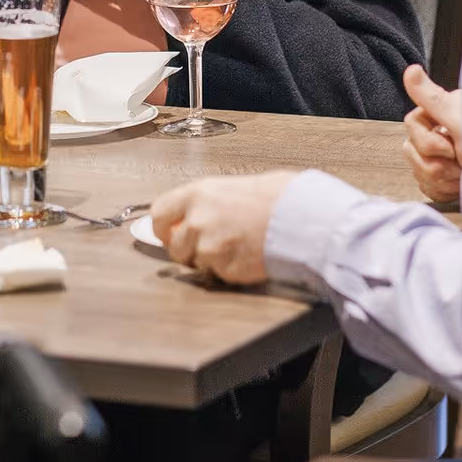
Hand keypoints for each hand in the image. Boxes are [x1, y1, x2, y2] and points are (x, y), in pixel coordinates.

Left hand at [151, 172, 297, 284]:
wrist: (302, 217)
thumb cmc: (277, 197)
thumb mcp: (233, 187)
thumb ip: (207, 202)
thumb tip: (190, 214)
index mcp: (197, 194)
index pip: (159, 214)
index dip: (163, 228)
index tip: (168, 233)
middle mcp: (197, 221)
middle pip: (175, 247)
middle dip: (188, 250)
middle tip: (210, 245)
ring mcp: (209, 247)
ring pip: (198, 263)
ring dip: (212, 260)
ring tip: (237, 246)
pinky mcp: (225, 269)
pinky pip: (220, 274)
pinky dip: (231, 270)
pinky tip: (248, 254)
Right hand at [401, 65, 461, 204]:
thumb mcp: (461, 120)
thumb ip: (432, 97)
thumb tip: (411, 70)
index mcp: (446, 113)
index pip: (412, 123)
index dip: (428, 140)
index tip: (450, 147)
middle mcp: (443, 132)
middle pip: (411, 150)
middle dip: (437, 163)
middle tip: (461, 162)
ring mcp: (443, 157)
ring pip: (419, 170)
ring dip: (443, 178)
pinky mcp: (446, 179)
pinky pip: (428, 187)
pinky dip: (445, 190)